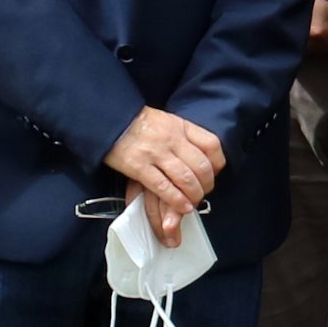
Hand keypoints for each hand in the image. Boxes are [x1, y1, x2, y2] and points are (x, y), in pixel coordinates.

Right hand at [105, 105, 224, 243]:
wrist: (110, 119)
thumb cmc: (139, 123)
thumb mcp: (168, 121)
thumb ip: (185, 136)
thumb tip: (202, 157)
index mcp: (181, 126)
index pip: (212, 145)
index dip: (217, 164)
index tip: (214, 173)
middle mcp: (172, 139)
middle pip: (201, 167)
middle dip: (207, 185)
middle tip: (203, 192)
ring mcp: (155, 153)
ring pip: (186, 179)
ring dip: (194, 195)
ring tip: (193, 203)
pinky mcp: (139, 167)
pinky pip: (164, 188)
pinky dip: (176, 201)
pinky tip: (182, 207)